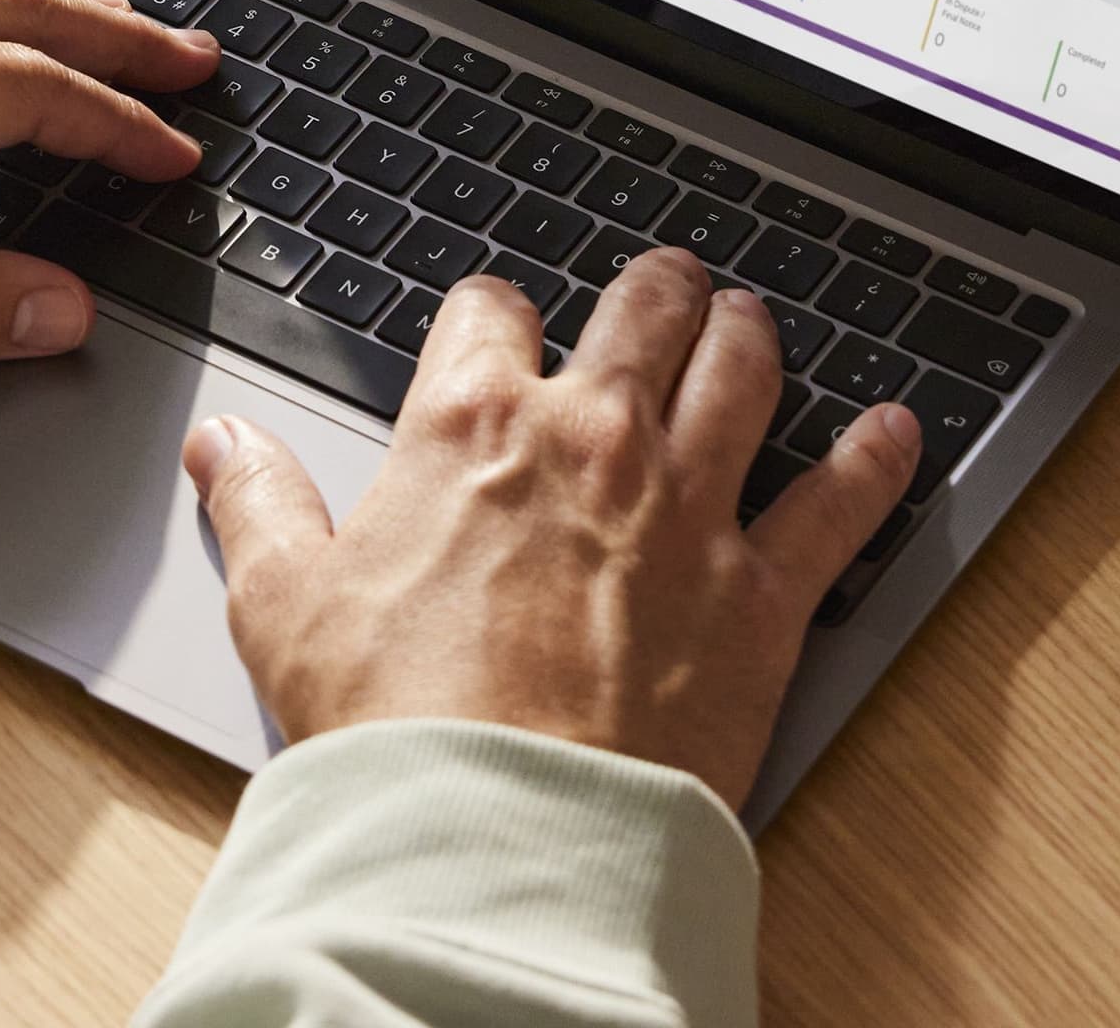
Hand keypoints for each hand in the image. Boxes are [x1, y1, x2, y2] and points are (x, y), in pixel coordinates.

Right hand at [185, 248, 916, 806]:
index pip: (490, 311)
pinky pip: (842, 501)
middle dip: (653, 290)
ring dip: (751, 335)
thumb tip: (222, 446)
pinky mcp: (763, 590)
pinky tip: (898, 431)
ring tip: (753, 323)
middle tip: (662, 291)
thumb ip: (257, 505)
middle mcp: (593, 437)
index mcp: (471, 424)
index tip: (497, 331)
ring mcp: (689, 505)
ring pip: (745, 369)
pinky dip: (878, 459)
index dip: (493, 314)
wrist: (498, 829)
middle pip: (643, 310)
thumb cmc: (391, 725)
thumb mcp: (283, 606)